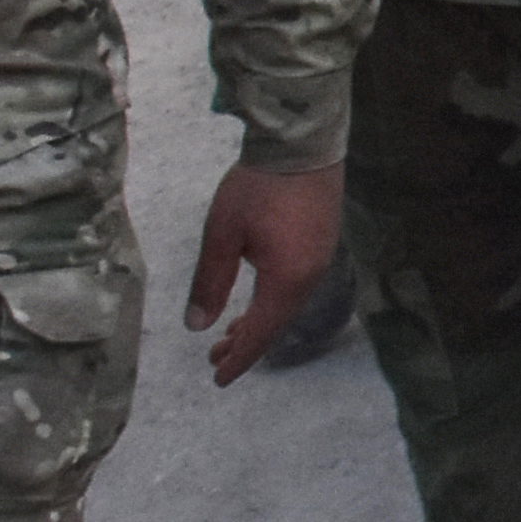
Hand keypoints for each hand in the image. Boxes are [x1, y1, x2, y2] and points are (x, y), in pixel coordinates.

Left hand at [186, 161, 341, 385]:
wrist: (302, 142)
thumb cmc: (258, 187)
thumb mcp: (222, 234)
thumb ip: (210, 282)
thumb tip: (198, 326)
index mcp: (287, 279)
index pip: (261, 332)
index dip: (240, 359)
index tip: (218, 379)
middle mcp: (310, 276)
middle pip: (277, 322)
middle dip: (246, 343)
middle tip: (214, 357)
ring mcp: (321, 258)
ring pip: (287, 305)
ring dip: (259, 321)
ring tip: (230, 333)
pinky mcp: (322, 242)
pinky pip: (296, 286)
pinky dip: (273, 301)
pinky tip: (258, 298)